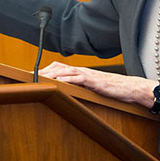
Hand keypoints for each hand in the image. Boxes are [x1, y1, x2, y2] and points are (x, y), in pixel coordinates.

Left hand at [39, 61, 159, 113]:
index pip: (59, 68)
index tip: (33, 75)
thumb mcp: (93, 89)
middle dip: (43, 71)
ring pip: (65, 70)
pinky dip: (66, 79)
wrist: (129, 88)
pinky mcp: (93, 81)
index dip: (45, 70)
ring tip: (37, 78)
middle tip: (30, 76)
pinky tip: (57, 82)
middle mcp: (82, 71)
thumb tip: (68, 93)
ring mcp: (87, 75)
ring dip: (50, 74)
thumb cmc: (112, 90)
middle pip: (58, 67)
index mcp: (80, 73)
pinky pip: (77, 78)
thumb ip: (81, 88)